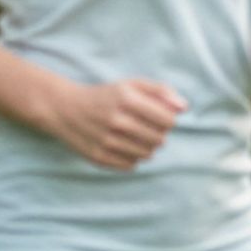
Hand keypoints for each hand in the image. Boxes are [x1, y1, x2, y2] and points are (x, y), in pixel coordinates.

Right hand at [45, 77, 185, 168]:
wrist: (65, 109)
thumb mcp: (131, 85)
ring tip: (136, 137)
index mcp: (127, 100)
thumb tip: (184, 107)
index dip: (169, 120)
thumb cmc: (105, 96)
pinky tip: (124, 146)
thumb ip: (160, 91)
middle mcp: (117, 121)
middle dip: (159, 134)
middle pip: (159, 139)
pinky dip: (132, 158)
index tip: (160, 118)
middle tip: (147, 128)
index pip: (168, 120)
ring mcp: (107, 141)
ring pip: (147, 154)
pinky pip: (131, 165)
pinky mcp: (99, 157)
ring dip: (147, 147)